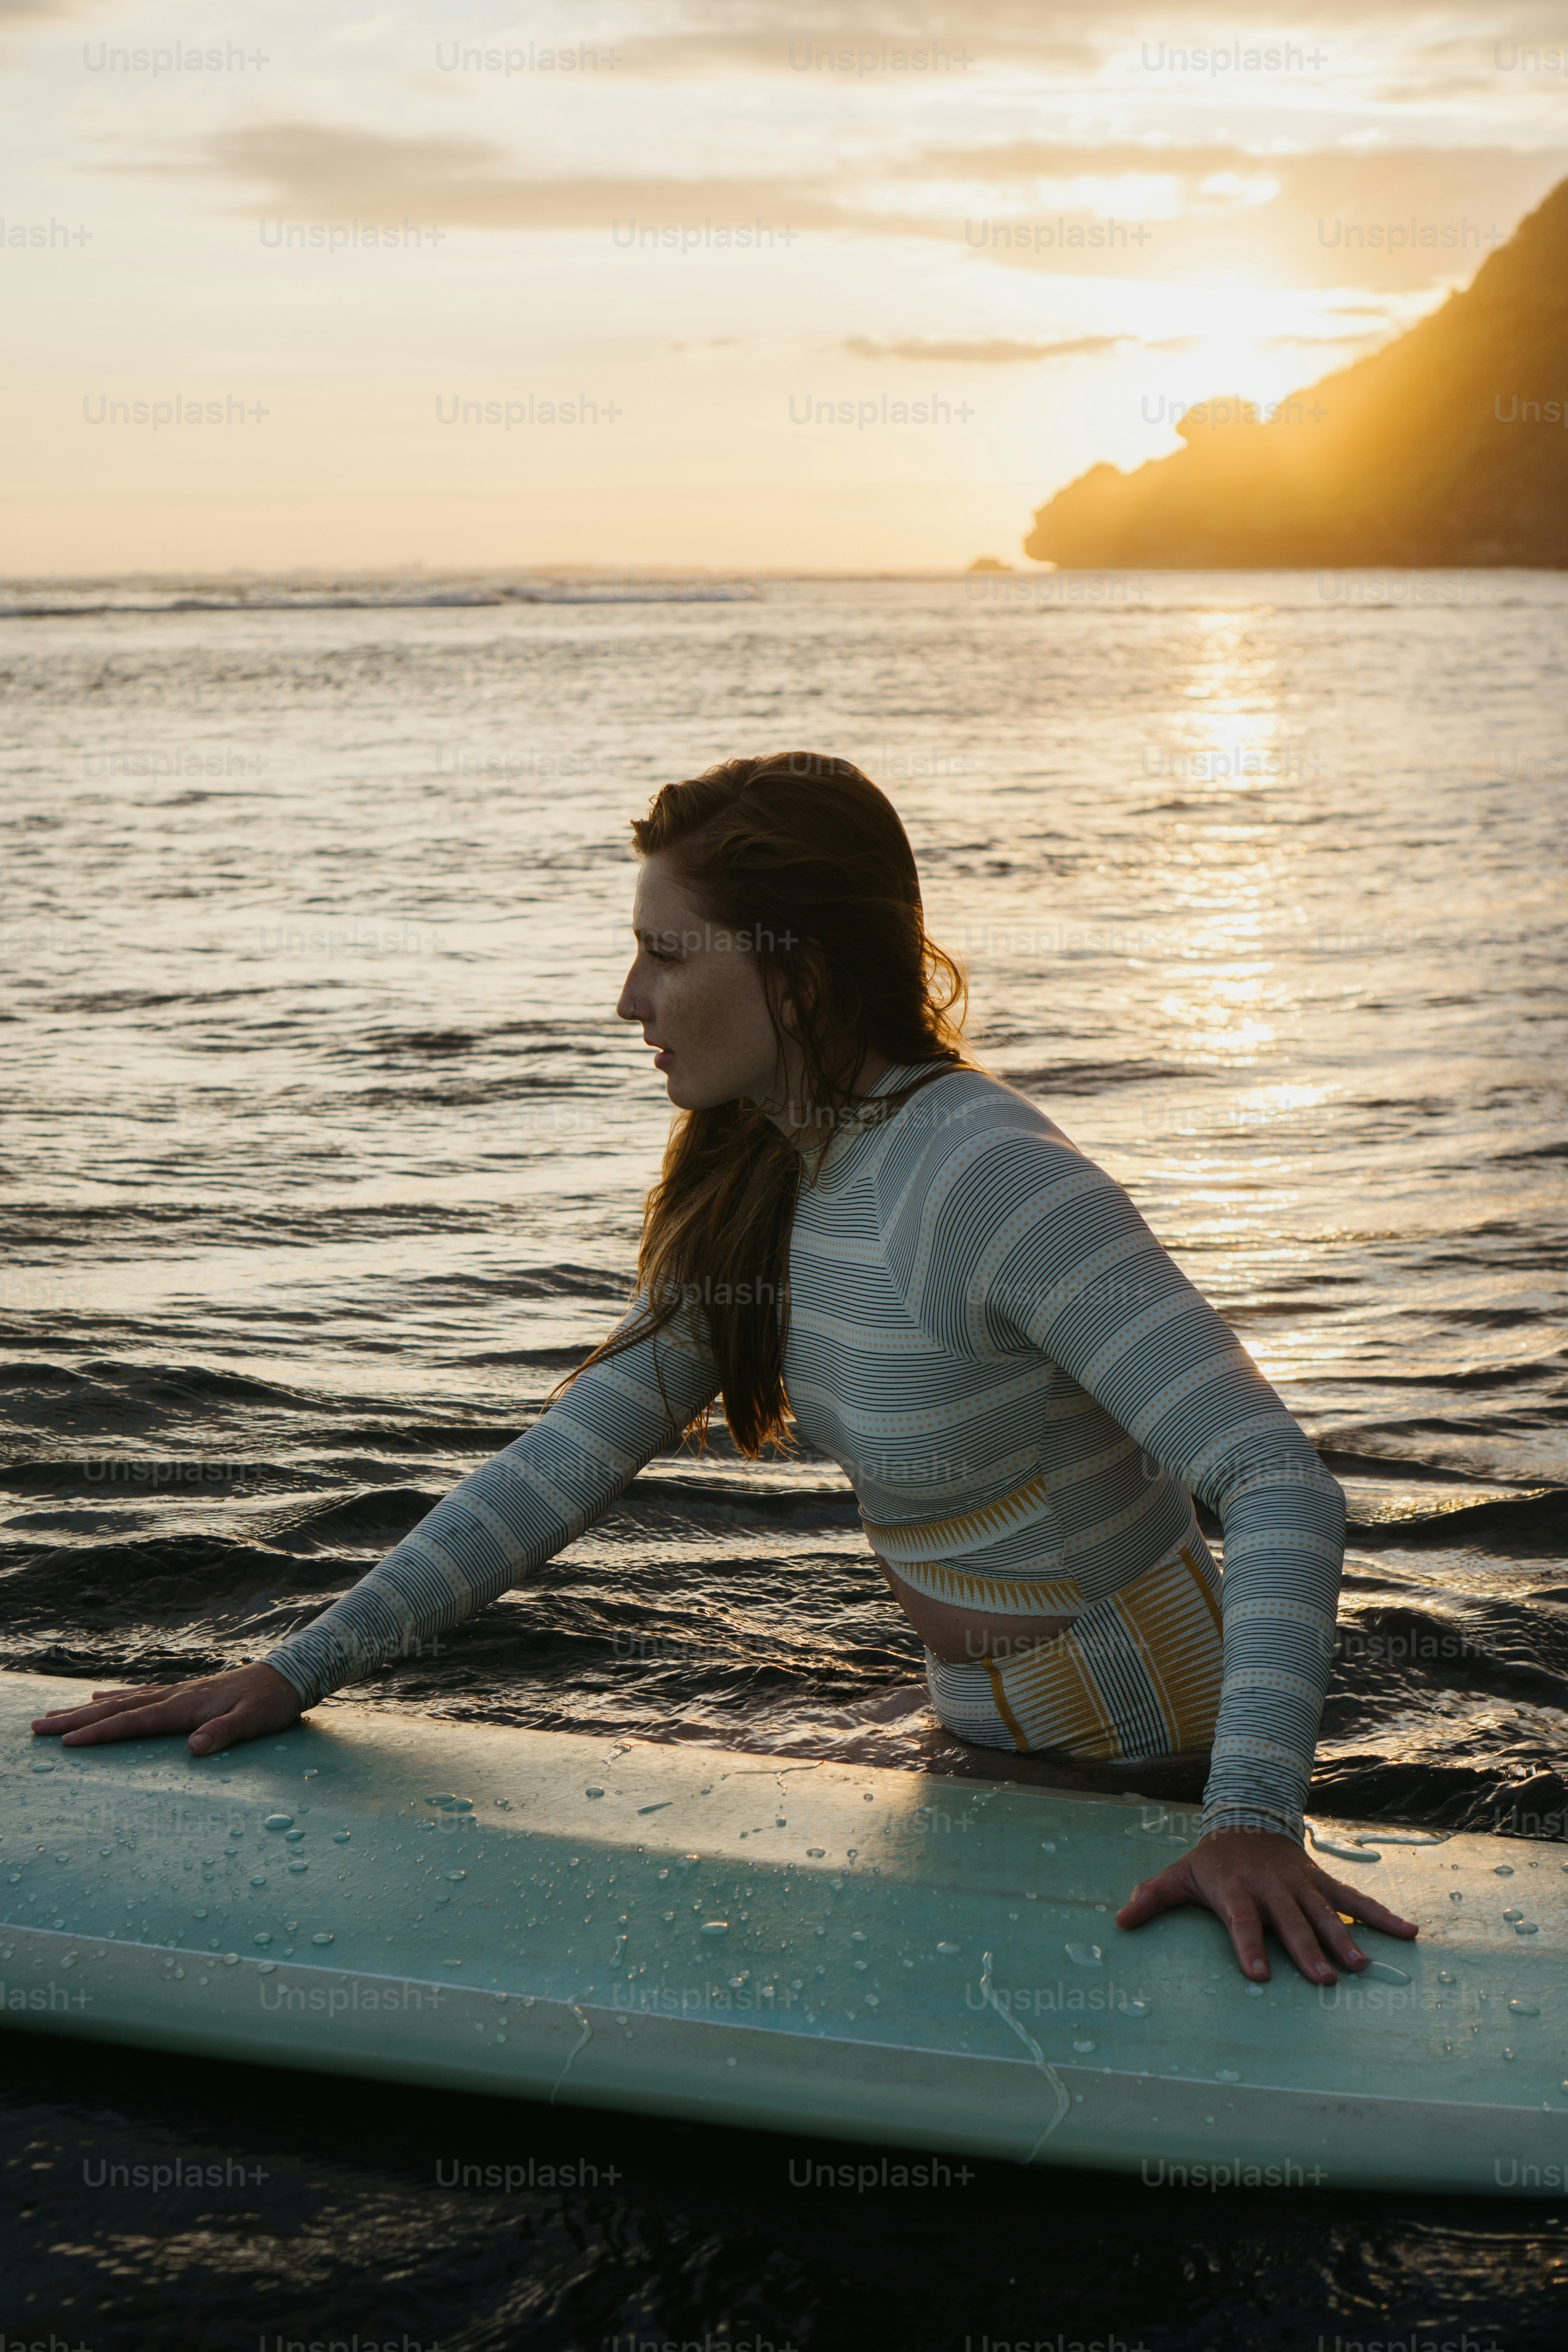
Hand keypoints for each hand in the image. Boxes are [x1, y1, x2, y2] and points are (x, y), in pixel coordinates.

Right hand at [30, 1664, 303, 1756]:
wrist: (289, 1675)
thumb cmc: (272, 1702)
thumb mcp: (255, 1721)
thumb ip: (224, 1733)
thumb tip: (193, 1748)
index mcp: (186, 1705)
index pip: (134, 1721)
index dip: (101, 1733)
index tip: (68, 1742)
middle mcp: (174, 1695)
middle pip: (116, 1708)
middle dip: (76, 1719)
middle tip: (38, 1726)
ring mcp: (176, 1691)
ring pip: (121, 1700)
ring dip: (86, 1708)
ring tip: (55, 1713)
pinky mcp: (182, 1692)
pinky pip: (138, 1694)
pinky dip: (114, 1696)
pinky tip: (98, 1696)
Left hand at [1115, 1826, 1418, 1982]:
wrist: (1247, 1820)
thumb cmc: (1211, 1862)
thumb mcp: (1179, 1875)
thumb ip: (1152, 1897)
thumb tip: (1119, 1920)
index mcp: (1236, 1889)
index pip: (1242, 1920)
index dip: (1248, 1945)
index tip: (1257, 1975)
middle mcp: (1272, 1888)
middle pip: (1290, 1922)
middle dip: (1306, 1951)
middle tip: (1324, 1980)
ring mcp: (1301, 1885)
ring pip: (1326, 1914)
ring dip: (1345, 1939)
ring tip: (1361, 1968)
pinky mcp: (1321, 1883)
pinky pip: (1355, 1901)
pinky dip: (1381, 1916)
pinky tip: (1409, 1933)